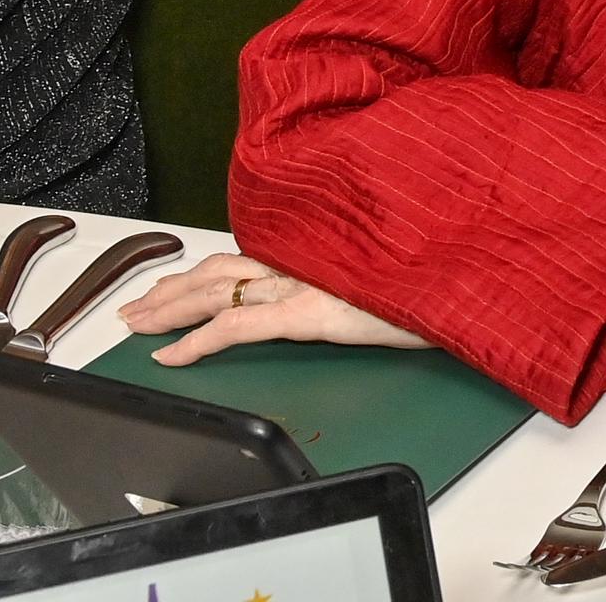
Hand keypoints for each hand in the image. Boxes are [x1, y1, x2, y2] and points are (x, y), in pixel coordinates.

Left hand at [116, 252, 429, 365]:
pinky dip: (196, 340)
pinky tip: (170, 355)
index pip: (248, 257)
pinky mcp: (309, 311)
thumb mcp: (398, 273)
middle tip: (136, 307)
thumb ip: (366, 275)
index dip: (203, 271)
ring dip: (170, 307)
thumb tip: (352, 289)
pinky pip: (235, 325)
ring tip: (137, 324)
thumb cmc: (443, 278)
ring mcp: (304, 284)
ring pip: (215, 290)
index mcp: (323, 251)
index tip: (174, 286)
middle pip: (221, 269)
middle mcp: (306, 261)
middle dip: (172, 289)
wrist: (469, 280)